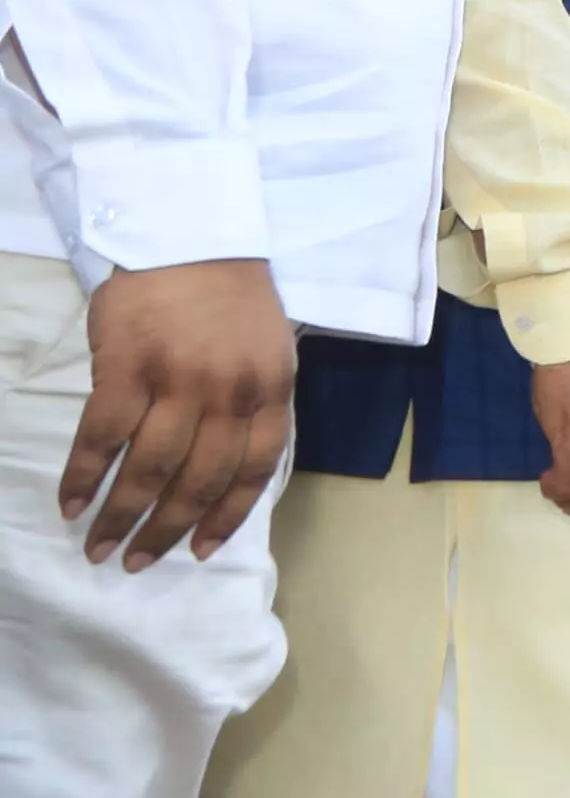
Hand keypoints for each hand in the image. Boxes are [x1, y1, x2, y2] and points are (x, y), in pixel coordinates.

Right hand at [65, 261, 295, 567]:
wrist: (187, 235)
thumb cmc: (227, 296)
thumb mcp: (265, 350)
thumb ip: (251, 405)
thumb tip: (223, 471)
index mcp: (271, 389)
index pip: (255, 470)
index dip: (226, 517)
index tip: (200, 553)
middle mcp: (230, 392)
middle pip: (199, 481)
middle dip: (165, 531)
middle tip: (133, 562)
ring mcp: (179, 381)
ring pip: (149, 469)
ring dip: (120, 516)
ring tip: (98, 546)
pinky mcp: (128, 368)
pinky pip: (103, 437)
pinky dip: (83, 477)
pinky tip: (71, 503)